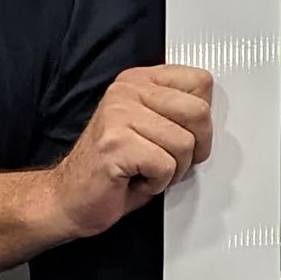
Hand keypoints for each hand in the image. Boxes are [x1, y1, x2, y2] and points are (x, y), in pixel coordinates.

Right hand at [41, 67, 213, 241]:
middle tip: (169, 161)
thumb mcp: (151, 129)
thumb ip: (177, 112)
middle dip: (194, 148)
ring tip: (145, 170)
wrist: (69, 199)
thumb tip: (211, 115)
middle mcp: (125, 91)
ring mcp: (118, 115)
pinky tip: (135, 179)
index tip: (183, 136)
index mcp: (137, 80)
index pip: (200, 82)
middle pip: (198, 112)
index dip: (201, 120)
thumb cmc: (114, 169)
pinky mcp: (115, 144)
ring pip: (184, 144)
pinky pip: (165, 166)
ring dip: (172, 170)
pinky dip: (156, 184)